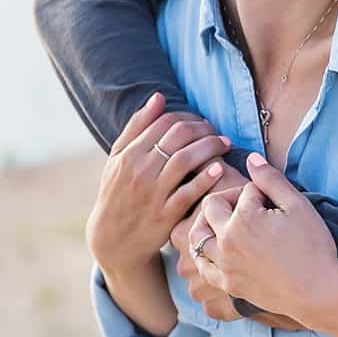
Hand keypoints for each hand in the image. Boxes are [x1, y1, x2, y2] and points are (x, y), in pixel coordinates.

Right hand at [87, 93, 230, 271]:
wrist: (113, 239)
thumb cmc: (118, 193)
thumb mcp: (118, 159)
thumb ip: (137, 127)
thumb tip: (159, 97)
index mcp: (128, 154)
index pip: (164, 122)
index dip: (188, 117)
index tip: (201, 122)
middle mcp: (139, 170)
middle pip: (178, 136)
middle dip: (203, 129)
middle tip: (216, 131)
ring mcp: (153, 193)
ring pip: (186, 160)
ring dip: (210, 147)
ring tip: (224, 144)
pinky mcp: (165, 215)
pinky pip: (189, 192)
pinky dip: (206, 178)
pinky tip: (219, 168)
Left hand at [170, 166, 304, 328]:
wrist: (317, 292)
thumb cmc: (312, 247)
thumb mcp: (297, 205)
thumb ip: (270, 179)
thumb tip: (251, 158)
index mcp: (243, 218)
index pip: (242, 191)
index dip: (258, 190)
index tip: (272, 200)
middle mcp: (226, 241)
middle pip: (210, 208)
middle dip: (226, 200)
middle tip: (247, 206)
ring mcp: (224, 264)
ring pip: (196, 237)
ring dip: (206, 224)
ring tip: (224, 223)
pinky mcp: (227, 284)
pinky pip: (203, 266)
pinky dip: (204, 254)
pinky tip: (217, 249)